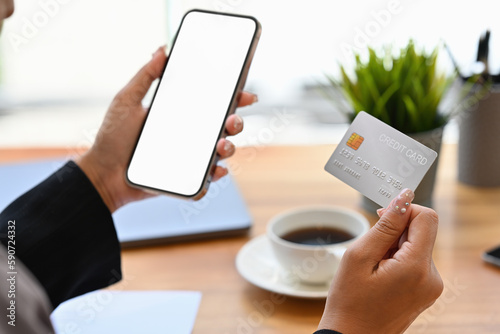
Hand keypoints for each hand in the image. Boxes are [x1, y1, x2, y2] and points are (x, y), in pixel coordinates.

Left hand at [76, 46, 256, 212]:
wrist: (103, 173)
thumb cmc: (112, 138)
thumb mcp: (127, 101)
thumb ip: (145, 76)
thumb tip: (161, 50)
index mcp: (181, 116)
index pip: (212, 104)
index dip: (231, 97)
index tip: (241, 90)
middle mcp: (190, 136)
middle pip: (223, 127)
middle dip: (236, 122)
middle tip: (232, 119)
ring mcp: (190, 158)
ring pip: (221, 152)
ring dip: (229, 147)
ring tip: (221, 145)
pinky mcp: (186, 180)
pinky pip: (207, 178)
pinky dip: (215, 174)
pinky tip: (214, 169)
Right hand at [317, 189, 442, 333]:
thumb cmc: (349, 302)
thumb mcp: (360, 256)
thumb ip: (385, 225)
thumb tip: (404, 197)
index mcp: (416, 267)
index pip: (426, 218)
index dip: (404, 210)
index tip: (381, 216)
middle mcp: (432, 277)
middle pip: (421, 232)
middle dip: (395, 232)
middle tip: (371, 250)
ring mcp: (431, 286)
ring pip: (417, 246)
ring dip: (395, 247)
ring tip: (374, 267)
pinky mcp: (426, 291)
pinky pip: (416, 261)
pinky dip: (398, 259)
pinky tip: (380, 274)